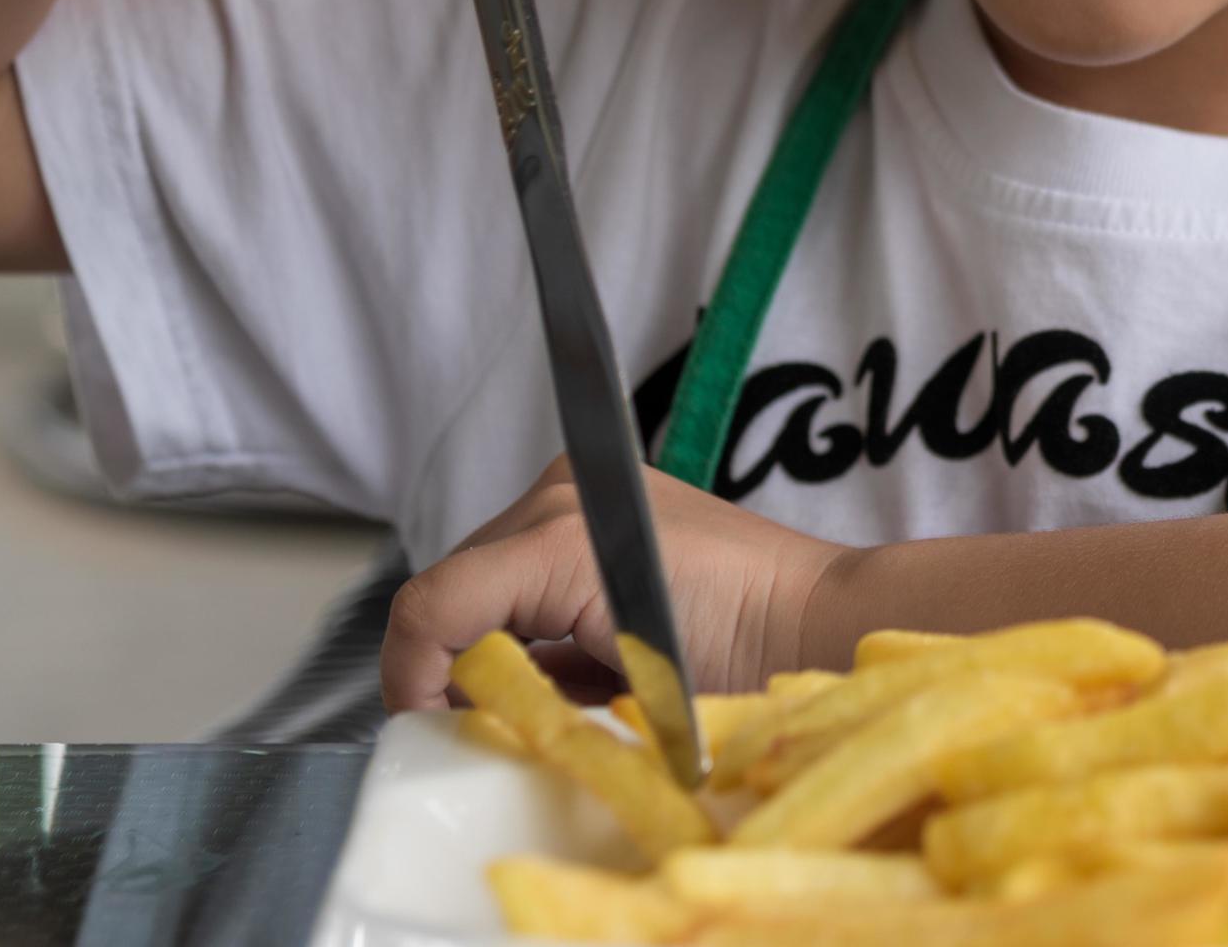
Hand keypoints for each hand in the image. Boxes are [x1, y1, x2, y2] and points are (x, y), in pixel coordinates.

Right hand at [379, 457, 852, 712]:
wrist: (815, 627)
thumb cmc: (745, 656)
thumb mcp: (619, 687)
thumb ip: (523, 694)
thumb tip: (457, 716)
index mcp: (559, 530)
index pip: (432, 602)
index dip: (411, 678)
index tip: (428, 730)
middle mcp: (563, 497)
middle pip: (452, 593)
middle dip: (455, 666)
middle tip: (488, 726)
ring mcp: (582, 500)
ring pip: (486, 588)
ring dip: (497, 650)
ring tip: (546, 699)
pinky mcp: (601, 519)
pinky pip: (529, 580)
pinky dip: (535, 635)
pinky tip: (580, 671)